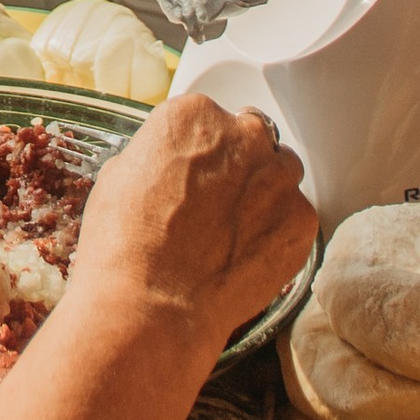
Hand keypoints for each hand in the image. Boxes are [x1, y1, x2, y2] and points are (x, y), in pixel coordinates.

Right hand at [64, 89, 312, 357]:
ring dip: (264, 195)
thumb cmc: (125, 245)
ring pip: (281, 174)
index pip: (209, 118)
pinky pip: (295, 218)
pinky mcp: (301, 220)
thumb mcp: (119, 177)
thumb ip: (157, 158)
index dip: (200, 151)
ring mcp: (278, 178)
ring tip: (233, 233)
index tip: (193, 174)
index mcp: (193, 115)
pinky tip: (246, 258)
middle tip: (216, 203)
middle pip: (252, 138)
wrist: (152, 305)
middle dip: (238, 164)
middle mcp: (243, 135)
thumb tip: (168, 168)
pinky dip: (278, 234)